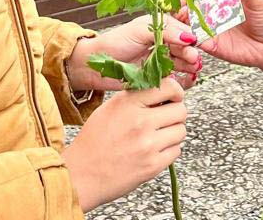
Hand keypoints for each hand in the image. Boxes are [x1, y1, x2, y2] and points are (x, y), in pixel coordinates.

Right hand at [63, 78, 186, 210]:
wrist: (81, 174)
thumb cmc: (93, 141)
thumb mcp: (110, 108)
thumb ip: (136, 97)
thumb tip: (162, 90)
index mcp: (128, 104)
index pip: (168, 87)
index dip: (176, 91)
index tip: (174, 96)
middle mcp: (140, 122)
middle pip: (181, 111)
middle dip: (175, 113)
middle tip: (165, 118)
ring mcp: (148, 145)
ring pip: (181, 131)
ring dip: (173, 132)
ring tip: (157, 135)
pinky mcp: (153, 166)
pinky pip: (177, 151)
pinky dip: (169, 150)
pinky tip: (154, 149)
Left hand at [67, 15, 201, 91]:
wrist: (96, 66)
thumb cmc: (115, 43)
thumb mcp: (140, 30)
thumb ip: (166, 31)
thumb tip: (188, 36)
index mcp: (160, 28)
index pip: (182, 30)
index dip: (191, 37)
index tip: (196, 44)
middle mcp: (162, 43)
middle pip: (185, 47)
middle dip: (191, 53)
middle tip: (193, 59)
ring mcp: (160, 60)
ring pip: (183, 63)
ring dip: (190, 66)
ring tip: (192, 70)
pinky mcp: (157, 77)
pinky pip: (176, 78)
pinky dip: (184, 80)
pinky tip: (187, 80)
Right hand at [179, 0, 262, 69]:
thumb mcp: (257, 1)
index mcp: (223, 2)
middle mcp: (215, 16)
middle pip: (191, 10)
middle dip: (181, 8)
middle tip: (178, 6)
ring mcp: (212, 31)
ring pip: (190, 26)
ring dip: (182, 22)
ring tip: (180, 18)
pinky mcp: (213, 46)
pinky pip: (198, 41)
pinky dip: (191, 37)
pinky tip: (188, 34)